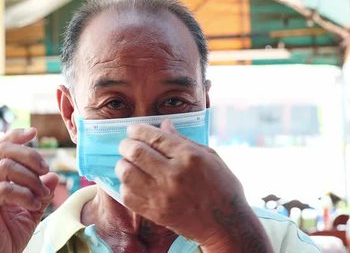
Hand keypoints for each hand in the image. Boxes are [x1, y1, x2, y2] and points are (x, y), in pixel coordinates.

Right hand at [0, 128, 58, 252]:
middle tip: (45, 170)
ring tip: (41, 196)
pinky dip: (24, 194)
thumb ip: (40, 191)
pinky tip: (33, 205)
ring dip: (30, 179)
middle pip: (4, 150)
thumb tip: (54, 175)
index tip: (34, 133)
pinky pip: (4, 189)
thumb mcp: (31, 210)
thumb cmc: (8, 235)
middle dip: (30, 155)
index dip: (16, 135)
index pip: (0, 145)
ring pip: (5, 167)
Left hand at [117, 120, 272, 251]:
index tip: (133, 129)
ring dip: (123, 164)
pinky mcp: (156, 213)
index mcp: (189, 157)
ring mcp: (163, 196)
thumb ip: (183, 140)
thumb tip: (163, 125)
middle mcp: (174, 175)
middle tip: (127, 144)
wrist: (226, 224)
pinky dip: (125, 186)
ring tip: (127, 163)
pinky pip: (128, 196)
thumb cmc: (222, 186)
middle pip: (136, 152)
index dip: (138, 130)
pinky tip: (132, 182)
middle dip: (126, 144)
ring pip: (127, 173)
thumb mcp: (210, 156)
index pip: (155, 137)